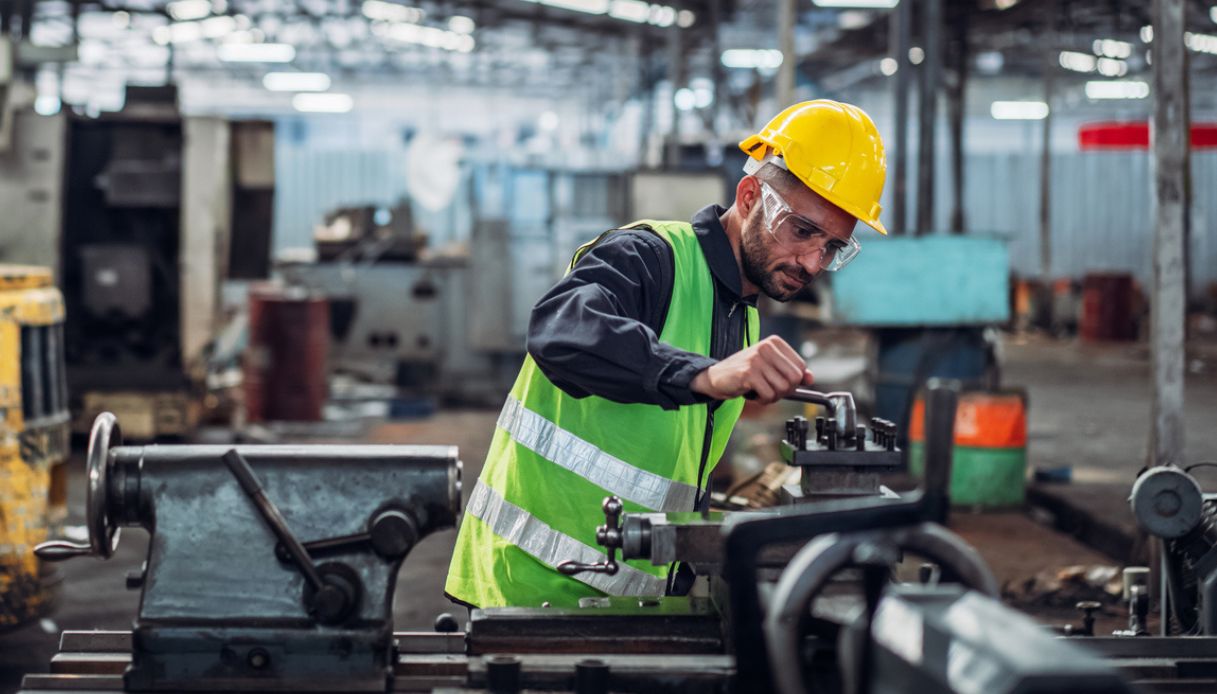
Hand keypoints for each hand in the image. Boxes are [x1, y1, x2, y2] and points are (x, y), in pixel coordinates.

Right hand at [690, 336, 812, 404]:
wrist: (716, 377)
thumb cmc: (745, 372)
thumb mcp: (770, 368)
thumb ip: (791, 371)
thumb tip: (810, 378)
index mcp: (775, 342)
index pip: (801, 367)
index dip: (794, 381)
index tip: (780, 382)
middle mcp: (767, 347)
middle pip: (794, 378)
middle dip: (785, 390)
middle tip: (771, 390)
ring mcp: (757, 359)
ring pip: (783, 388)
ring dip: (773, 396)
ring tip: (760, 391)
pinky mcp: (748, 373)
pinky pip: (769, 395)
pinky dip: (763, 400)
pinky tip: (753, 394)